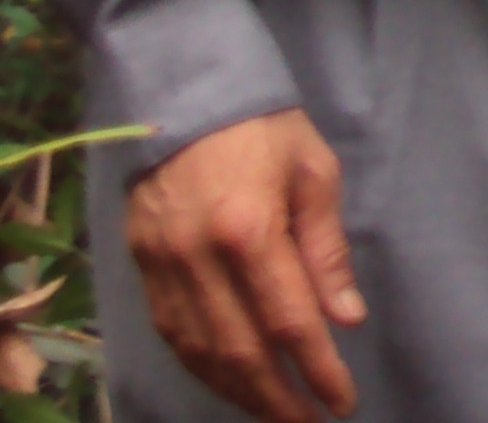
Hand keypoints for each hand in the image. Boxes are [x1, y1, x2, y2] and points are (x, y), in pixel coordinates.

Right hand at [126, 110, 364, 422]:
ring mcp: (163, 266)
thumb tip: (344, 317)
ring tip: (275, 412)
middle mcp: (199, 258)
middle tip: (309, 420)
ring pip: (201, 351)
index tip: (341, 399)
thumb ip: (326, 250)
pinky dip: (203, 366)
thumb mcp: (314, 174)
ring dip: (239, 391)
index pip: (288, 321)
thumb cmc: (265, 129)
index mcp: (250, 230)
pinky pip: (173, 334)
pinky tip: (229, 381)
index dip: (317, 369)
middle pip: (240, 350)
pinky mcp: (142, 267)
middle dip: (278, 396)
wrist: (185, 96)